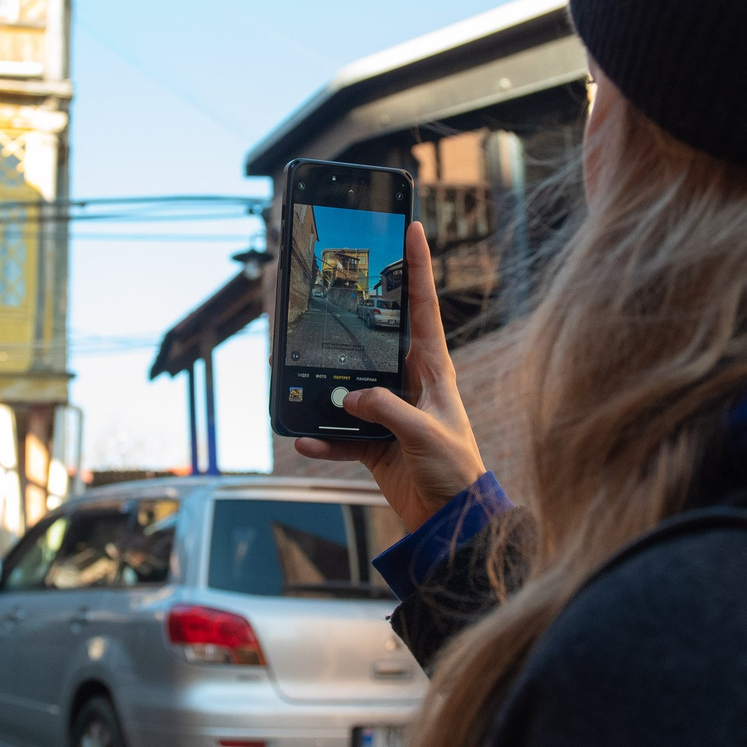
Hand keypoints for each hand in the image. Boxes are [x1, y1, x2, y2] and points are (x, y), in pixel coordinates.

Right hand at [295, 221, 487, 528]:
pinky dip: (321, 439)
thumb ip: (386, 409)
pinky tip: (303, 440)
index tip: (412, 227)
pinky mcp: (374, 442)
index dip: (418, 266)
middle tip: (321, 292)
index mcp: (433, 369)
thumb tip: (348, 396)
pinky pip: (339, 434)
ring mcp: (389, 411)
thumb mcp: (424, 433)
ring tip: (290, 372)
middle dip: (347, 320)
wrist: (452, 519)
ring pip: (347, 387)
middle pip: (373, 340)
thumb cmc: (456, 469)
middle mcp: (409, 383)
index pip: (423, 307)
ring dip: (322, 386)